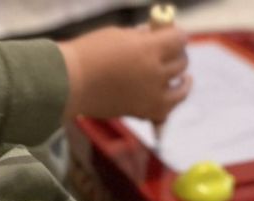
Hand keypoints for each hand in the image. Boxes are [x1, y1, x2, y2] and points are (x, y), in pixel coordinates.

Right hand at [58, 26, 191, 122]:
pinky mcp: (144, 112)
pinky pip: (167, 109)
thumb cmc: (88, 55)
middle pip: (181, 62)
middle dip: (178, 55)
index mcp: (149, 48)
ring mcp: (151, 95)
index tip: (176, 35)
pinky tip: (173, 95)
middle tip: (173, 53)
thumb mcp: (118, 35)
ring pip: (181, 88)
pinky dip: (172, 102)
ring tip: (184, 78)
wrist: (69, 83)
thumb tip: (155, 36)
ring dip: (183, 81)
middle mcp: (155, 72)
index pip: (179, 39)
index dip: (178, 35)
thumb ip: (141, 37)